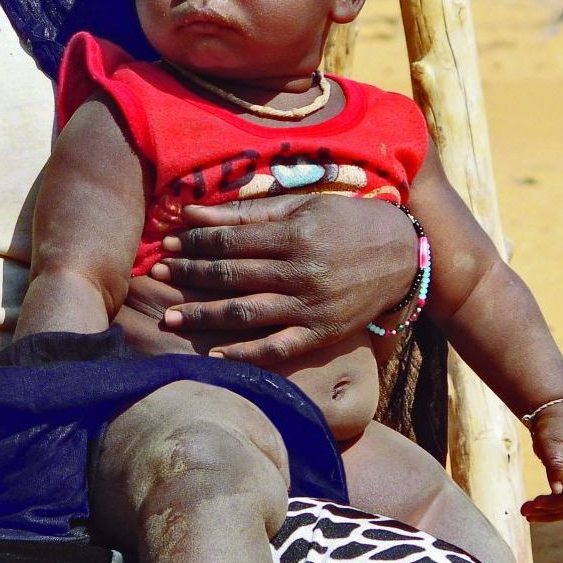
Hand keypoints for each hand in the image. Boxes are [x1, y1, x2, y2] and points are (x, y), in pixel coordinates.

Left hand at [151, 193, 419, 369]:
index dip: (196, 244)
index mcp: (295, 235)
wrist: (404, 255)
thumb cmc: (348, 222)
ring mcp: (310, 307)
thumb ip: (250, 212)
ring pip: (246, 313)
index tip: (168, 246)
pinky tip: (216, 356)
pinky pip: (277, 349)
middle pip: (232, 276)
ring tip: (170, 318)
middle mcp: (300, 272)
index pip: (231, 241)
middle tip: (159, 277)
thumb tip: (195, 213)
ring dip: (204, 316)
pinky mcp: (321, 334)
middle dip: (191, 276)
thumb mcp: (304, 206)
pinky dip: (246, 355)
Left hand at [521, 401, 562, 520]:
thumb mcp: (551, 440)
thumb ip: (555, 463)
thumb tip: (556, 490)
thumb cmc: (555, 425)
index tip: (535, 504)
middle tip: (525, 513)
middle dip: (549, 511)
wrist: (561, 414)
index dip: (555, 502)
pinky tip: (536, 508)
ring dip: (550, 513)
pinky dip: (553, 506)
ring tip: (526, 514)